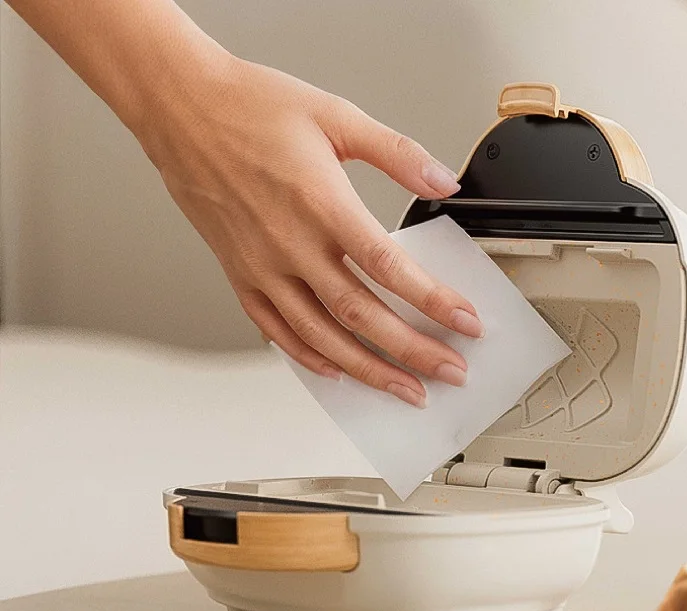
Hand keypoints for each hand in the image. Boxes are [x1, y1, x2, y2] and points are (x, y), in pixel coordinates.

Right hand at [141, 58, 482, 407]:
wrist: (181, 109)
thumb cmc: (250, 108)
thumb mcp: (335, 115)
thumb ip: (396, 153)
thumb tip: (443, 181)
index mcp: (322, 204)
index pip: (391, 269)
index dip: (435, 302)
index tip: (466, 324)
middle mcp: (291, 246)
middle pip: (362, 316)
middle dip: (413, 352)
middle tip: (450, 373)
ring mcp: (263, 268)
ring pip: (321, 337)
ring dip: (368, 370)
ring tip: (404, 389)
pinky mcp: (241, 277)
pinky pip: (277, 331)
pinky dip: (309, 357)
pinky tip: (336, 371)